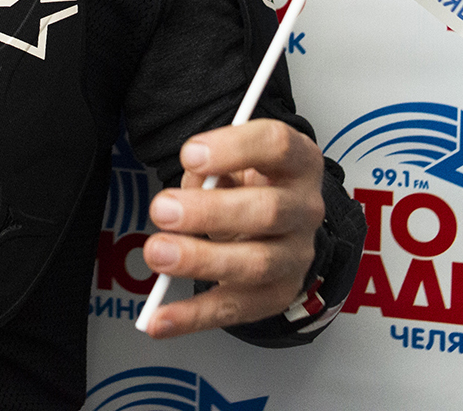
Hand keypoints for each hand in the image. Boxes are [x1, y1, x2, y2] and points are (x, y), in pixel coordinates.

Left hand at [138, 119, 324, 337]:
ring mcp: (296, 254)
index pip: (277, 145)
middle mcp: (305, 207)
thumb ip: (208, 171)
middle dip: (210, 212)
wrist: (277, 220)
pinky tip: (160, 318)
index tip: (190, 154)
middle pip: (268, 210)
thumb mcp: (230, 162)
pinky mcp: (278, 293)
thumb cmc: (247, 183)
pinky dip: (193, 316)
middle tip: (162, 209)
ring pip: (256, 263)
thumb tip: (181, 198)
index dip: (234, 148)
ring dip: (201, 260)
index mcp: (297, 161)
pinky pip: (236, 308)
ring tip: (157, 253)